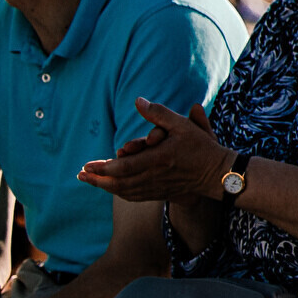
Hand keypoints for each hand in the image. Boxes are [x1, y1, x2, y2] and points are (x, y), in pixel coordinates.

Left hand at [78, 100, 233, 203]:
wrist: (217, 173)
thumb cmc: (201, 147)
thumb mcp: (182, 125)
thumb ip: (158, 113)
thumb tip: (138, 101)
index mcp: (158, 159)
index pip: (123, 167)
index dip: (102, 168)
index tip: (86, 166)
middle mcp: (154, 177)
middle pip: (118, 183)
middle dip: (97, 180)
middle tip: (80, 176)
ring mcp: (156, 188)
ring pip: (124, 191)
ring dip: (105, 187)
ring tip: (90, 181)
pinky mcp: (159, 193)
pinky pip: (134, 196)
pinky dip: (119, 192)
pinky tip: (112, 188)